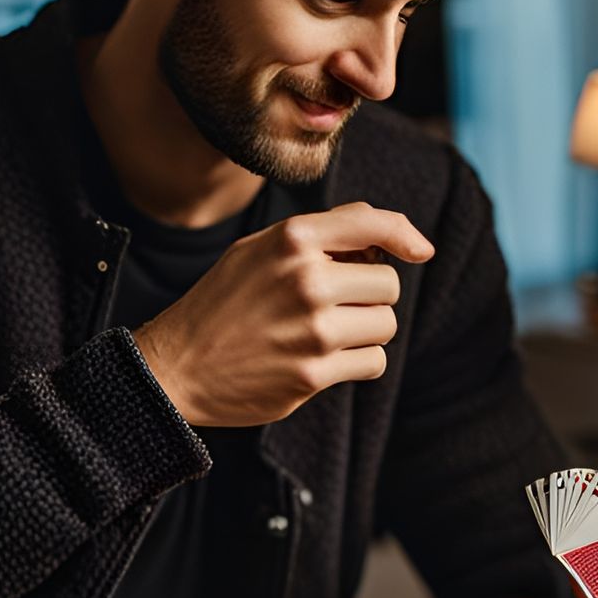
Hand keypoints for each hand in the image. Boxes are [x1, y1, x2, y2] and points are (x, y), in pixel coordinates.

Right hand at [132, 202, 432, 425]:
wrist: (175, 365)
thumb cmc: (225, 302)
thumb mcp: (261, 248)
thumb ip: (322, 234)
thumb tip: (399, 241)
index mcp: (292, 239)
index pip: (372, 224)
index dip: (405, 235)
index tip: (421, 251)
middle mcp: (306, 279)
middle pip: (388, 284)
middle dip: (371, 296)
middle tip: (336, 305)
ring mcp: (312, 329)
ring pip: (385, 325)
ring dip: (366, 331)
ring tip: (324, 333)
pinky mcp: (314, 373)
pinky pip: (373, 362)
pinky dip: (358, 362)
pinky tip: (323, 359)